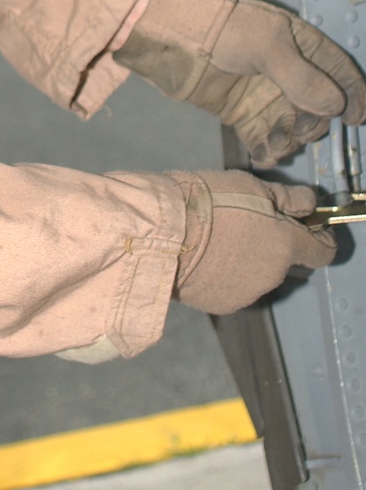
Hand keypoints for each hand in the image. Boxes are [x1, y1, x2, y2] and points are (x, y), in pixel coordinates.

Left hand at [114, 0, 365, 164]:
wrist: (175, 41)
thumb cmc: (223, 31)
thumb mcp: (268, 46)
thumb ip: (302, 77)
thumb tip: (333, 107)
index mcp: (302, 47)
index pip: (339, 73)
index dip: (353, 95)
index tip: (356, 120)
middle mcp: (289, 74)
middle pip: (319, 108)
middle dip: (313, 123)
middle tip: (297, 128)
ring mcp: (266, 95)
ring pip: (293, 127)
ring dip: (290, 139)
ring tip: (275, 142)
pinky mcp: (243, 114)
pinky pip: (265, 139)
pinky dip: (268, 150)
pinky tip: (264, 156)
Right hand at [169, 169, 335, 313]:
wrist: (165, 234)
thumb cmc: (209, 201)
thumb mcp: (251, 185)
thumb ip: (287, 198)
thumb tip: (310, 205)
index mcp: (286, 244)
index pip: (323, 251)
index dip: (319, 238)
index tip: (305, 227)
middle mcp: (274, 274)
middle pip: (282, 260)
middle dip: (269, 244)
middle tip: (240, 223)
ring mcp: (248, 293)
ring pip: (256, 274)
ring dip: (245, 260)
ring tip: (214, 240)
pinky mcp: (223, 304)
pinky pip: (231, 286)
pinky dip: (223, 274)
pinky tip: (201, 259)